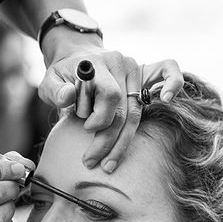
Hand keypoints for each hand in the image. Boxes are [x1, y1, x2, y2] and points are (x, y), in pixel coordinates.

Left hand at [39, 49, 181, 171]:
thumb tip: (68, 97)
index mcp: (99, 64)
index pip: (110, 95)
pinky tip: (166, 99)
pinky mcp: (144, 73)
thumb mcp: (49, 82)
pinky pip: (168, 71)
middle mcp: (121, 63)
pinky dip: (173, 84)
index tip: (85, 129)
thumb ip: (55, 91)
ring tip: (109, 163)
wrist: (75, 58)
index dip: (100, 118)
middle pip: (125, 109)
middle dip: (109, 141)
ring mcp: (135, 67)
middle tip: (92, 162)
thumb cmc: (62, 76)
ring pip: (137, 110)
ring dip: (124, 140)